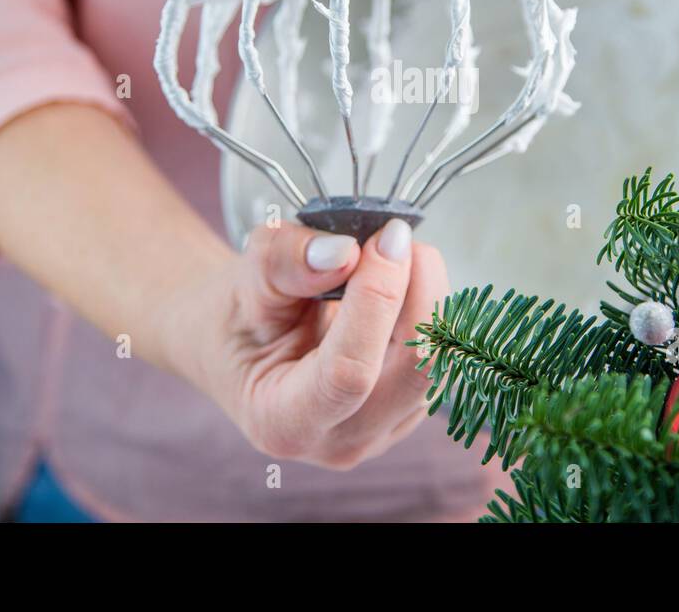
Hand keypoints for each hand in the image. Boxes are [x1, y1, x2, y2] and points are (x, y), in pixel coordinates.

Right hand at [170, 218, 444, 468]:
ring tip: (388, 255)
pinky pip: (444, 358)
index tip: (386, 238)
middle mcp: (340, 442)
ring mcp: (382, 432)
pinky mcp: (409, 410)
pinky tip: (396, 283)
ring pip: (439, 363)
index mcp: (284, 422)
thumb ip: (287, 263)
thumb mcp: (243, 280)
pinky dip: (430, 308)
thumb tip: (345, 252)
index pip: (350, 372)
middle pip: (413, 371)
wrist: (237, 342)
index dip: (377, 299)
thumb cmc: (235, 316)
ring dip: (428, 295)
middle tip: (396, 236)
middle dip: (419, 292)